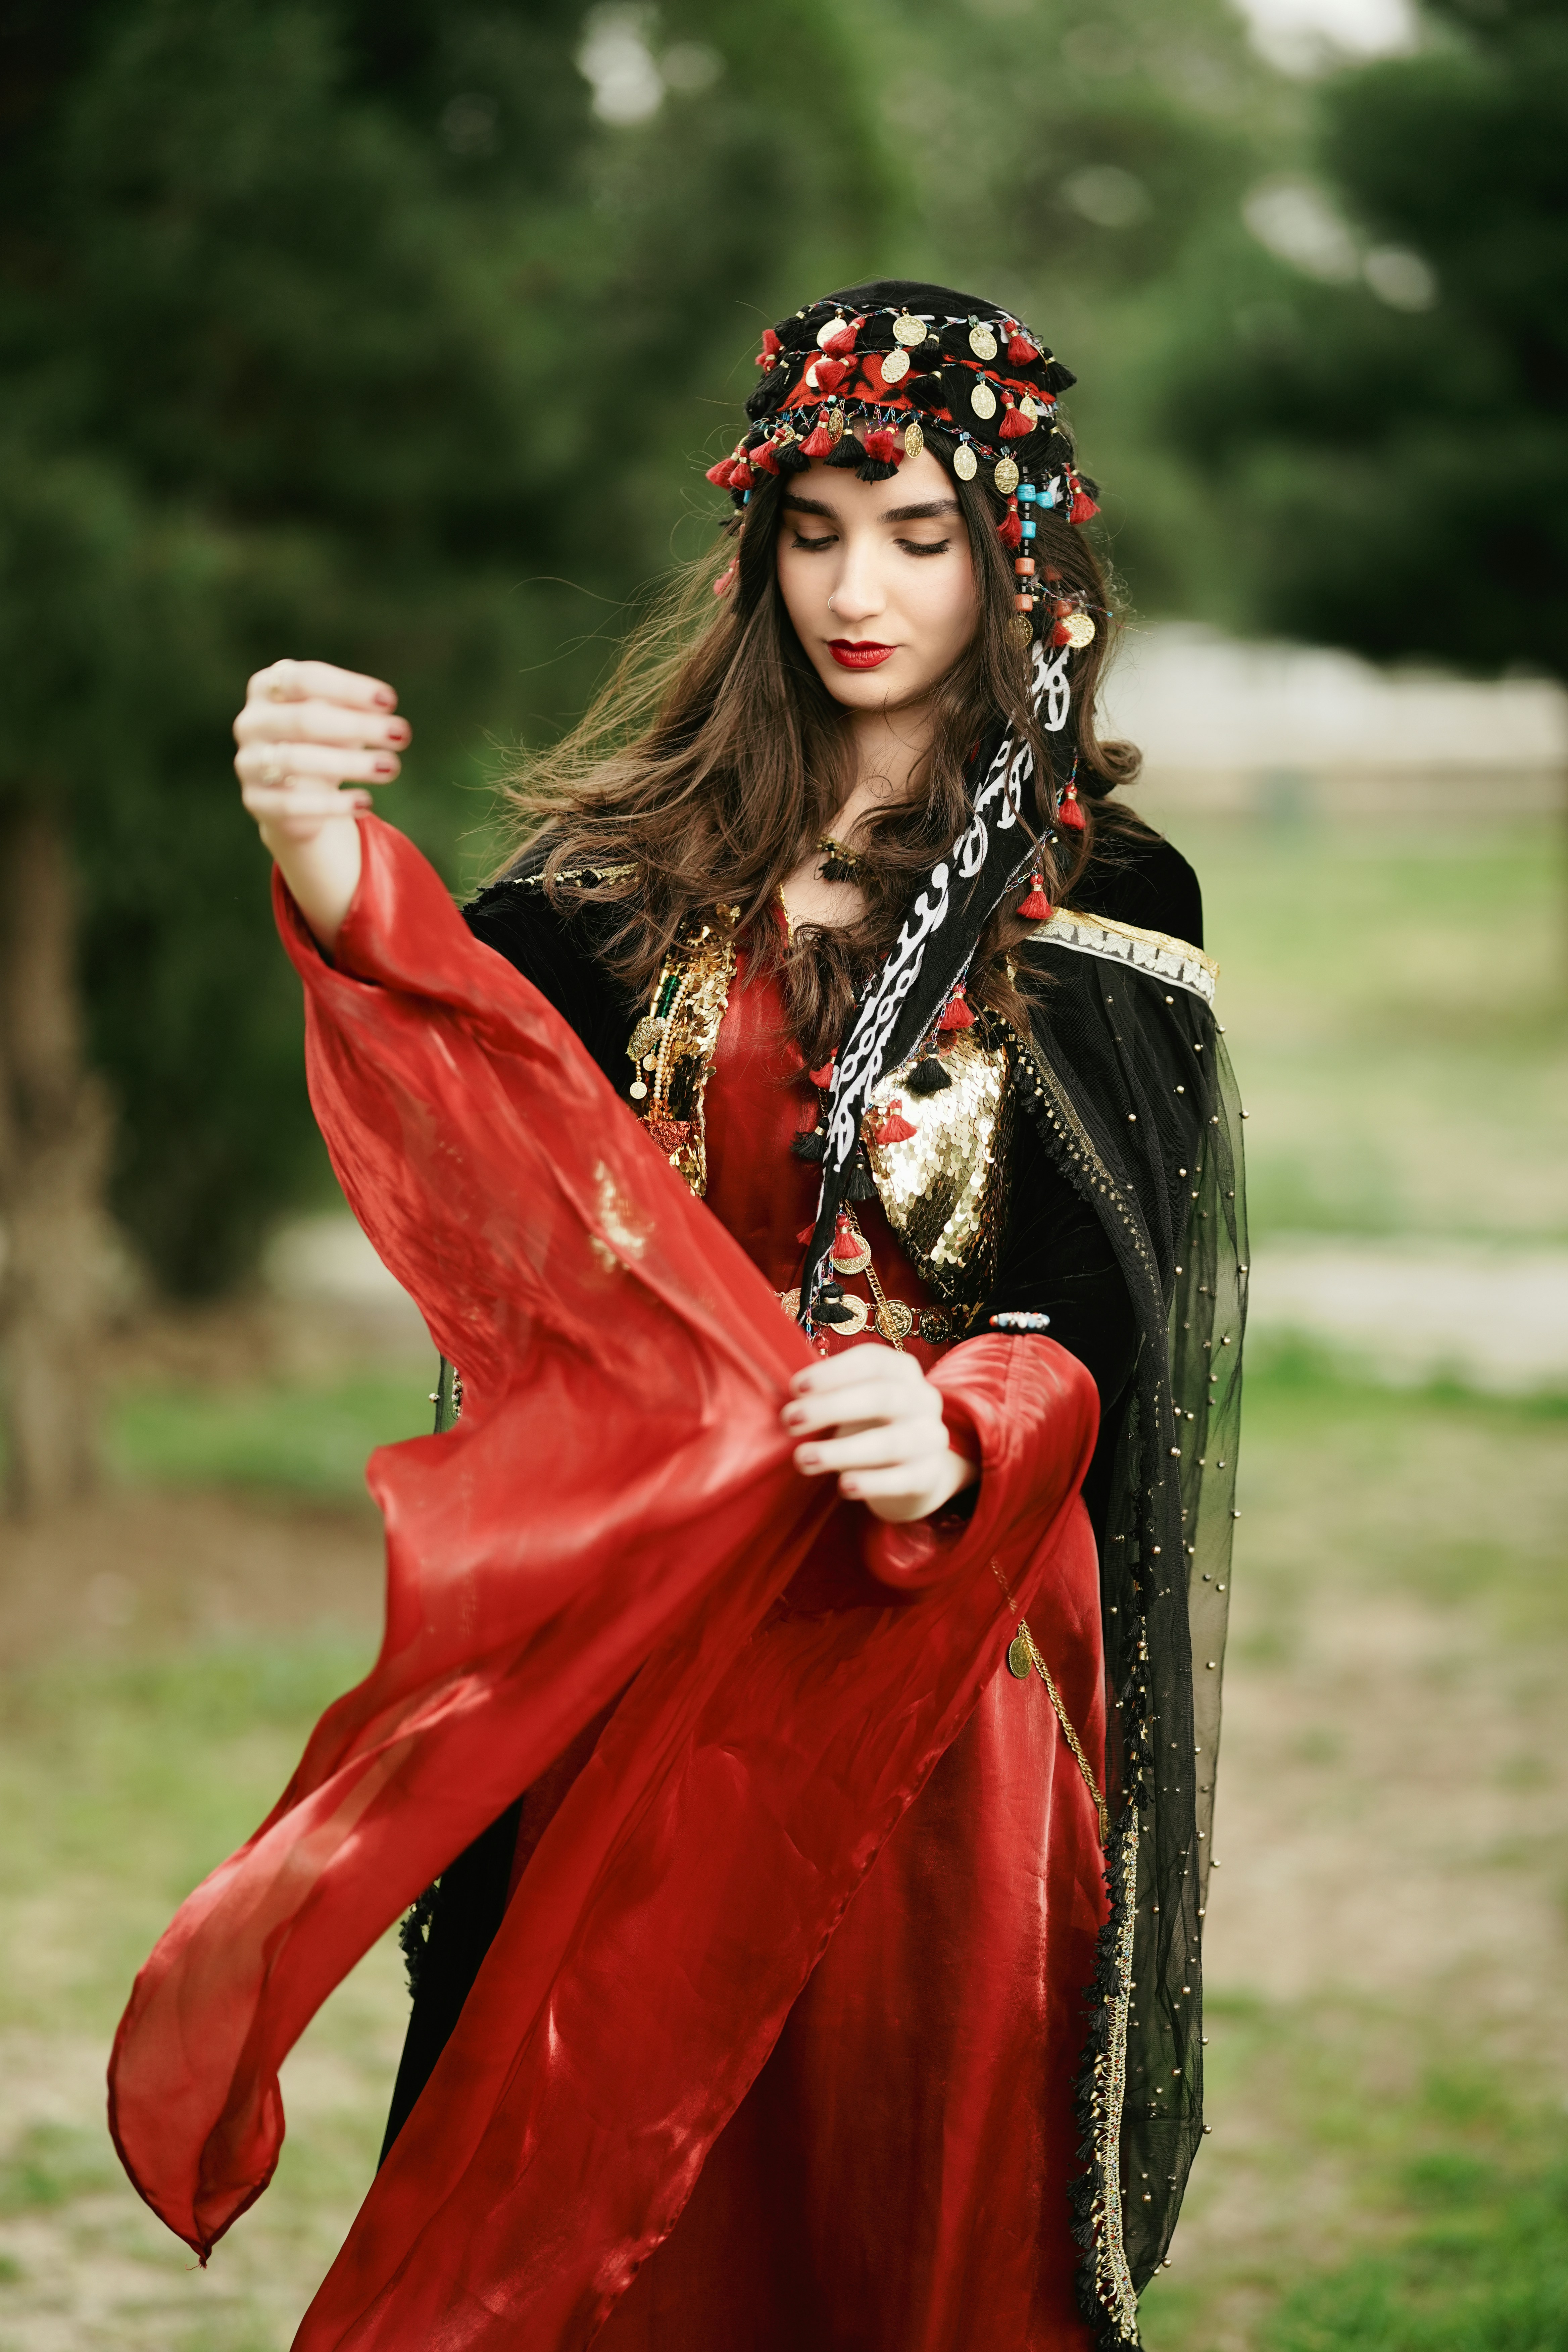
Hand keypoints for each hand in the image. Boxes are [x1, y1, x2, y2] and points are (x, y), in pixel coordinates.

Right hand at [233, 658, 408, 948]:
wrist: (293, 797)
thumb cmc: (325, 745)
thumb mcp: (335, 719)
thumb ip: (347, 705)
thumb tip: (385, 707)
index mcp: (266, 690)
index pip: (300, 678)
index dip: (346, 689)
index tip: (391, 702)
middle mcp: (250, 727)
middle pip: (300, 721)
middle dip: (355, 727)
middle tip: (402, 736)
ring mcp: (249, 769)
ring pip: (295, 763)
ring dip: (348, 765)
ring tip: (393, 768)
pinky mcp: (259, 809)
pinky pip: (292, 809)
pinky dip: (332, 807)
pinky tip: (367, 805)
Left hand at [782, 1347, 977, 1523]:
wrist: (916, 1471)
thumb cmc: (872, 1426)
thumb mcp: (854, 1402)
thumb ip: (827, 1395)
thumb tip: (783, 1401)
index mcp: (902, 1371)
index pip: (873, 1361)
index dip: (833, 1372)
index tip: (795, 1387)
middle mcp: (923, 1399)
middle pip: (882, 1397)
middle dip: (831, 1407)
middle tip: (789, 1420)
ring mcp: (931, 1438)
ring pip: (891, 1442)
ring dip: (843, 1450)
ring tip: (803, 1459)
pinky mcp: (930, 1475)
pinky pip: (904, 1479)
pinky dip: (873, 1483)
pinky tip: (843, 1486)